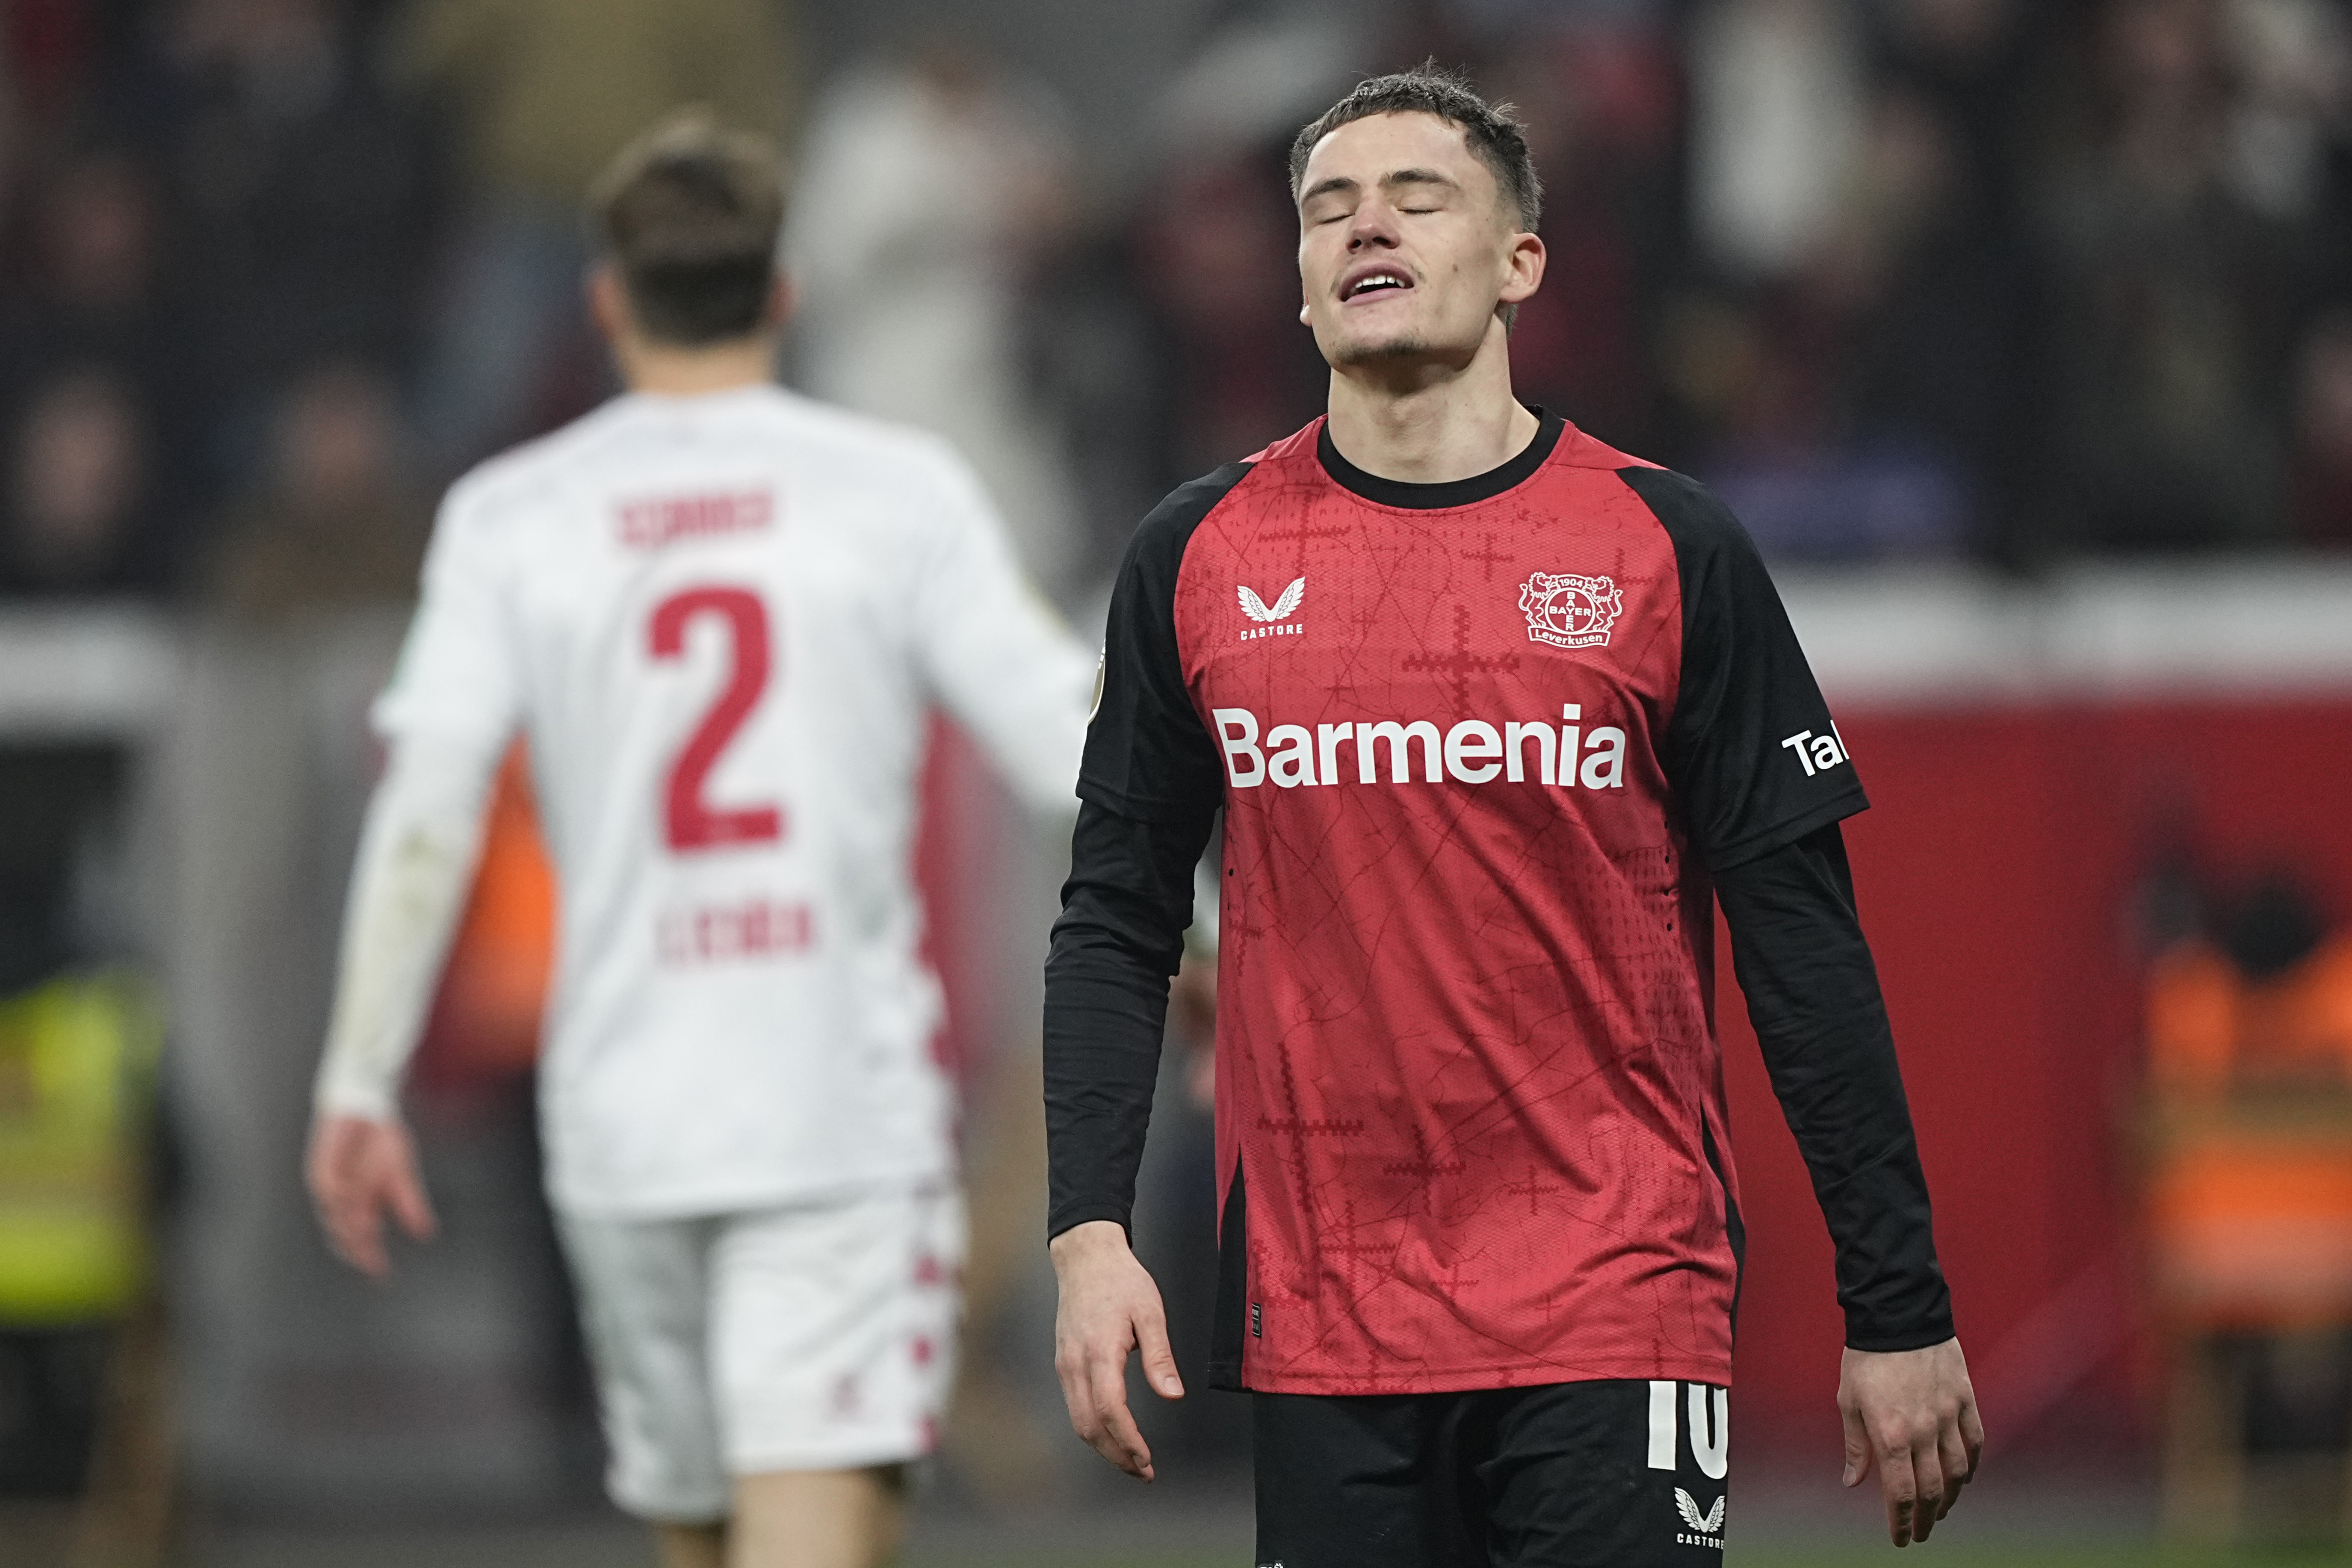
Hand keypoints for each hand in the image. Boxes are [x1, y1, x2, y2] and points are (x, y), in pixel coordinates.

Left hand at [306, 1112, 437, 1277]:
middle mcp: (345, 1202)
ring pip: (334, 1218)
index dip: (371, 1259)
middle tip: (370, 1261)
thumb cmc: (381, 1142)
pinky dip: (336, 1199)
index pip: (365, 1241)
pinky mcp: (321, 1170)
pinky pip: (326, 1189)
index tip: (383, 1276)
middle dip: (358, 1249)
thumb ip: (410, 1203)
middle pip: (346, 1236)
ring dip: (347, 1228)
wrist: (365, 1109)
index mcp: (364, 1205)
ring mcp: (331, 1188)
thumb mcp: (402, 1174)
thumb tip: (426, 1233)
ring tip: (364, 1236)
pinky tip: (347, 1202)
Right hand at [1049, 1220, 1183, 1479]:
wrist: (1086, 1257)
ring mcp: (1065, 1365)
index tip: (1148, 1460)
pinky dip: (1094, 1428)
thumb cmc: (1121, 1281)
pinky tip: (1113, 1433)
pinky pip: (1075, 1406)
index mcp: (1099, 1352)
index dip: (1129, 1441)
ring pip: (1079, 1421)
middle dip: (1116, 1455)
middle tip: (1144, 1471)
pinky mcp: (1064, 1363)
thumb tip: (1172, 1394)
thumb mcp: (1150, 1312)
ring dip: (1104, 1447)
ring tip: (1132, 1461)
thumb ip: (1160, 1356)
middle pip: (1089, 1426)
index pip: (1111, 1411)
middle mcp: (1075, 1364)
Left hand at [1838, 1338, 1982, 1546]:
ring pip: (1957, 1471)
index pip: (1900, 1493)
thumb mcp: (1848, 1401)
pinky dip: (1972, 1465)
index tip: (1900, 1538)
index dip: (1901, 1521)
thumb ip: (1856, 1446)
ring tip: (1940, 1510)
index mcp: (1891, 1434)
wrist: (1897, 1315)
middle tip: (1920, 1533)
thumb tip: (1853, 1482)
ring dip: (1949, 1497)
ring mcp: (1949, 1416)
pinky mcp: (1965, 1400)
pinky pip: (1975, 1441)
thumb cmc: (1865, 1358)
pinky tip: (1964, 1478)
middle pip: (1931, 1490)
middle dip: (1926, 1518)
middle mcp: (1924, 1431)